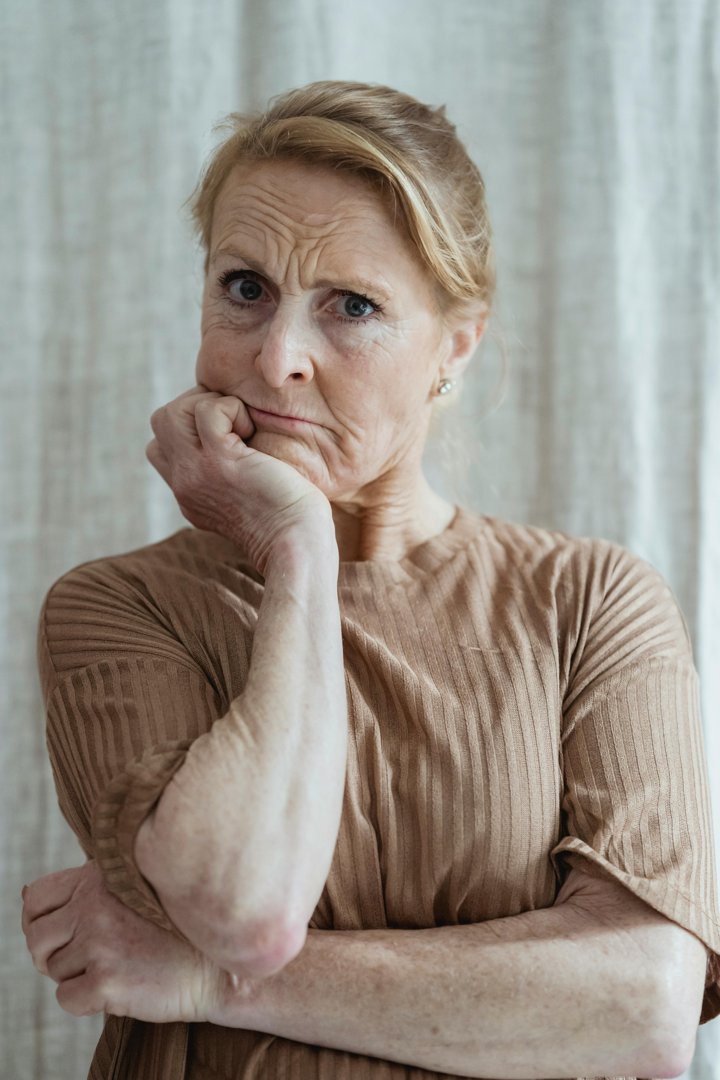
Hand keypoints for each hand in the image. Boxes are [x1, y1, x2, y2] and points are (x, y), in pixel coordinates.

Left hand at [20, 859, 232, 1022]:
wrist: (219, 963)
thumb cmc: (177, 925)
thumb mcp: (137, 883)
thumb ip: (90, 885)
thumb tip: (27, 898)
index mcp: (98, 877)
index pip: (36, 898)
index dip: (39, 919)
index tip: (60, 932)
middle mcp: (94, 906)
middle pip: (35, 938)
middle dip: (51, 953)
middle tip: (82, 958)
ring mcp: (99, 944)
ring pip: (53, 969)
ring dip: (76, 974)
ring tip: (115, 966)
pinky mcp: (105, 982)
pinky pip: (66, 999)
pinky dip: (85, 1000)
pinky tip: (118, 986)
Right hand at [146, 384, 331, 574]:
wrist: (297, 545)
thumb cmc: (290, 522)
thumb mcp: (247, 497)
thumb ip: (230, 475)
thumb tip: (240, 441)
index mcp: (189, 493)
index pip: (162, 445)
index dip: (193, 426)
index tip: (229, 434)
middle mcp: (184, 483)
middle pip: (161, 422)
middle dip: (198, 406)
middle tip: (235, 422)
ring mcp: (196, 472)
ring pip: (171, 413)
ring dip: (211, 405)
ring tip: (243, 428)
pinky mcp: (220, 462)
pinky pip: (208, 411)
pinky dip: (233, 409)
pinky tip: (254, 434)